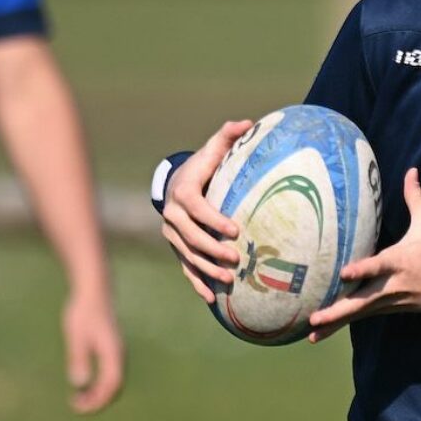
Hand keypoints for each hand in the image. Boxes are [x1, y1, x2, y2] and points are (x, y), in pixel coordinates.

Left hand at [62, 289, 123, 412]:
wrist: (94, 292)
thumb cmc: (84, 313)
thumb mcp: (77, 336)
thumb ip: (79, 358)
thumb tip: (79, 383)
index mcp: (113, 352)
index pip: (112, 385)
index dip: (98, 400)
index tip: (78, 407)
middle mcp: (118, 354)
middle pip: (115, 386)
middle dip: (98, 400)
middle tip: (76, 406)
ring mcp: (116, 352)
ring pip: (113, 381)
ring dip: (98, 393)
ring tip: (77, 399)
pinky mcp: (111, 349)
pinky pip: (109, 373)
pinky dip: (98, 384)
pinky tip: (83, 384)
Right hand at [160, 120, 253, 302]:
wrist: (177, 181)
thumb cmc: (204, 164)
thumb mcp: (214, 148)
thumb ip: (228, 135)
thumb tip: (248, 122)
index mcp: (183, 192)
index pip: (197, 209)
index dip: (214, 220)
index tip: (235, 230)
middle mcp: (173, 215)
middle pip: (190, 237)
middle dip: (211, 250)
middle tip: (235, 260)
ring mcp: (173, 234)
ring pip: (187, 256)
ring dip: (206, 270)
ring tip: (229, 280)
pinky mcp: (177, 247)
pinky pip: (184, 267)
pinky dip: (196, 282)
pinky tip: (210, 298)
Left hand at [308, 168, 420, 342]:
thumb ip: (414, 198)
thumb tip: (412, 170)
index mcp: (400, 262)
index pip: (379, 267)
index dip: (362, 270)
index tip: (344, 273)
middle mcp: (391, 285)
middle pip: (362, 301)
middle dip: (338, 311)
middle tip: (315, 318)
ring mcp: (388, 301)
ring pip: (359, 313)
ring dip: (336, 323)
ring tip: (312, 333)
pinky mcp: (386, 309)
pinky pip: (361, 316)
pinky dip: (343, 324)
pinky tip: (323, 332)